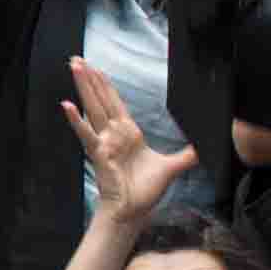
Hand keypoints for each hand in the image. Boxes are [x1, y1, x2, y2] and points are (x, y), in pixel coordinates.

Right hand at [64, 59, 198, 228]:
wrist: (134, 209)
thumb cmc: (145, 190)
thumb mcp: (171, 167)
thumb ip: (186, 155)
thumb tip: (203, 148)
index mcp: (129, 133)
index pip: (115, 103)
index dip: (106, 85)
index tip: (97, 68)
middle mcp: (114, 134)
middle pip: (100, 99)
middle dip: (90, 79)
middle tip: (77, 59)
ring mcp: (104, 141)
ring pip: (92, 109)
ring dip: (83, 88)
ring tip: (74, 69)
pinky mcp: (99, 153)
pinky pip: (86, 134)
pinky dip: (76, 120)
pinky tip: (67, 105)